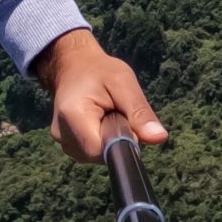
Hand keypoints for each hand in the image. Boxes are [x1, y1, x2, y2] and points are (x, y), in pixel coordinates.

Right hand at [32, 27, 164, 163]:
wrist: (73, 65)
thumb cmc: (99, 70)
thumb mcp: (123, 82)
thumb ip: (139, 112)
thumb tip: (159, 137)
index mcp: (73, 116)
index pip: (102, 150)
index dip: (121, 140)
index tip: (125, 120)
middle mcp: (62, 133)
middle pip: (99, 155)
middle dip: (115, 139)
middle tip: (116, 112)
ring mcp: (62, 140)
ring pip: (95, 155)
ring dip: (107, 139)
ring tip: (106, 114)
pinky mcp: (66, 142)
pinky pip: (90, 152)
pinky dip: (100, 140)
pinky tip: (98, 122)